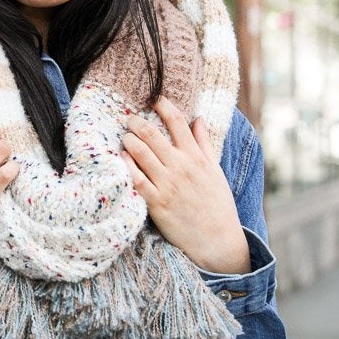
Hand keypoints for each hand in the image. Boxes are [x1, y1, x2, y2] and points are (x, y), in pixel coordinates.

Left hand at [121, 97, 249, 273]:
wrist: (217, 240)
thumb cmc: (217, 204)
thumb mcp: (215, 171)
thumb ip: (204, 143)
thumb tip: (198, 118)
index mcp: (196, 157)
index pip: (177, 122)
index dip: (163, 105)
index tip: (154, 98)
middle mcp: (181, 167)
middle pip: (152, 134)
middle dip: (136, 121)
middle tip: (129, 118)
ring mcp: (167, 184)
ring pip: (140, 152)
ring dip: (128, 139)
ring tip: (125, 136)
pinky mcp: (156, 203)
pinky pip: (135, 178)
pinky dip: (126, 165)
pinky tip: (121, 158)